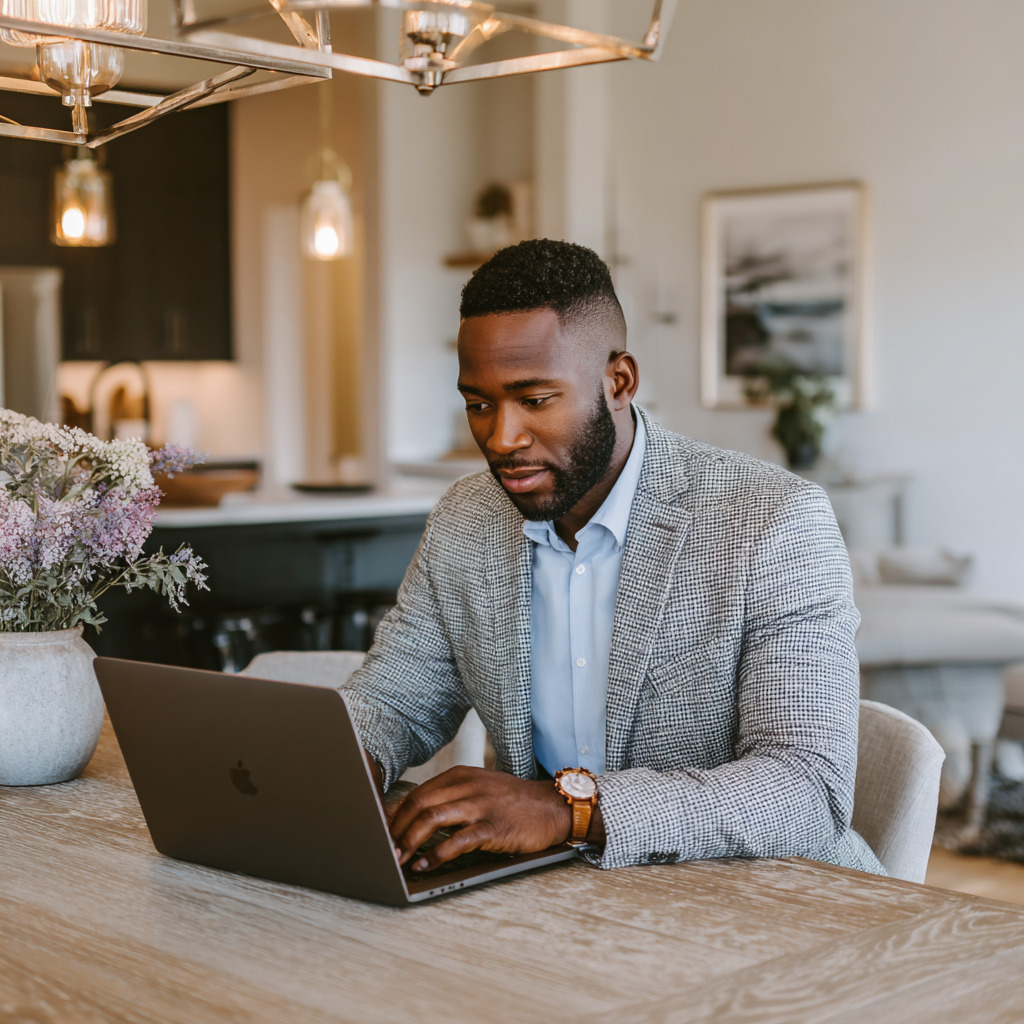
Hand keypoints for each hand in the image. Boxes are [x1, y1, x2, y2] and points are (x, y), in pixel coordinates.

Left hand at [387, 766, 573, 871]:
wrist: (552, 806)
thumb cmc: (512, 802)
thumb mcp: (479, 789)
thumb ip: (450, 798)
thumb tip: (414, 819)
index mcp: (460, 776)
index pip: (417, 793)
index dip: (395, 815)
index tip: (382, 834)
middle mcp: (467, 786)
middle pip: (419, 804)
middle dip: (396, 829)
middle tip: (385, 850)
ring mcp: (480, 805)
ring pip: (432, 818)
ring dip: (410, 841)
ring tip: (399, 859)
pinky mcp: (493, 827)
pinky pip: (457, 841)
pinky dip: (436, 855)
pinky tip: (426, 865)